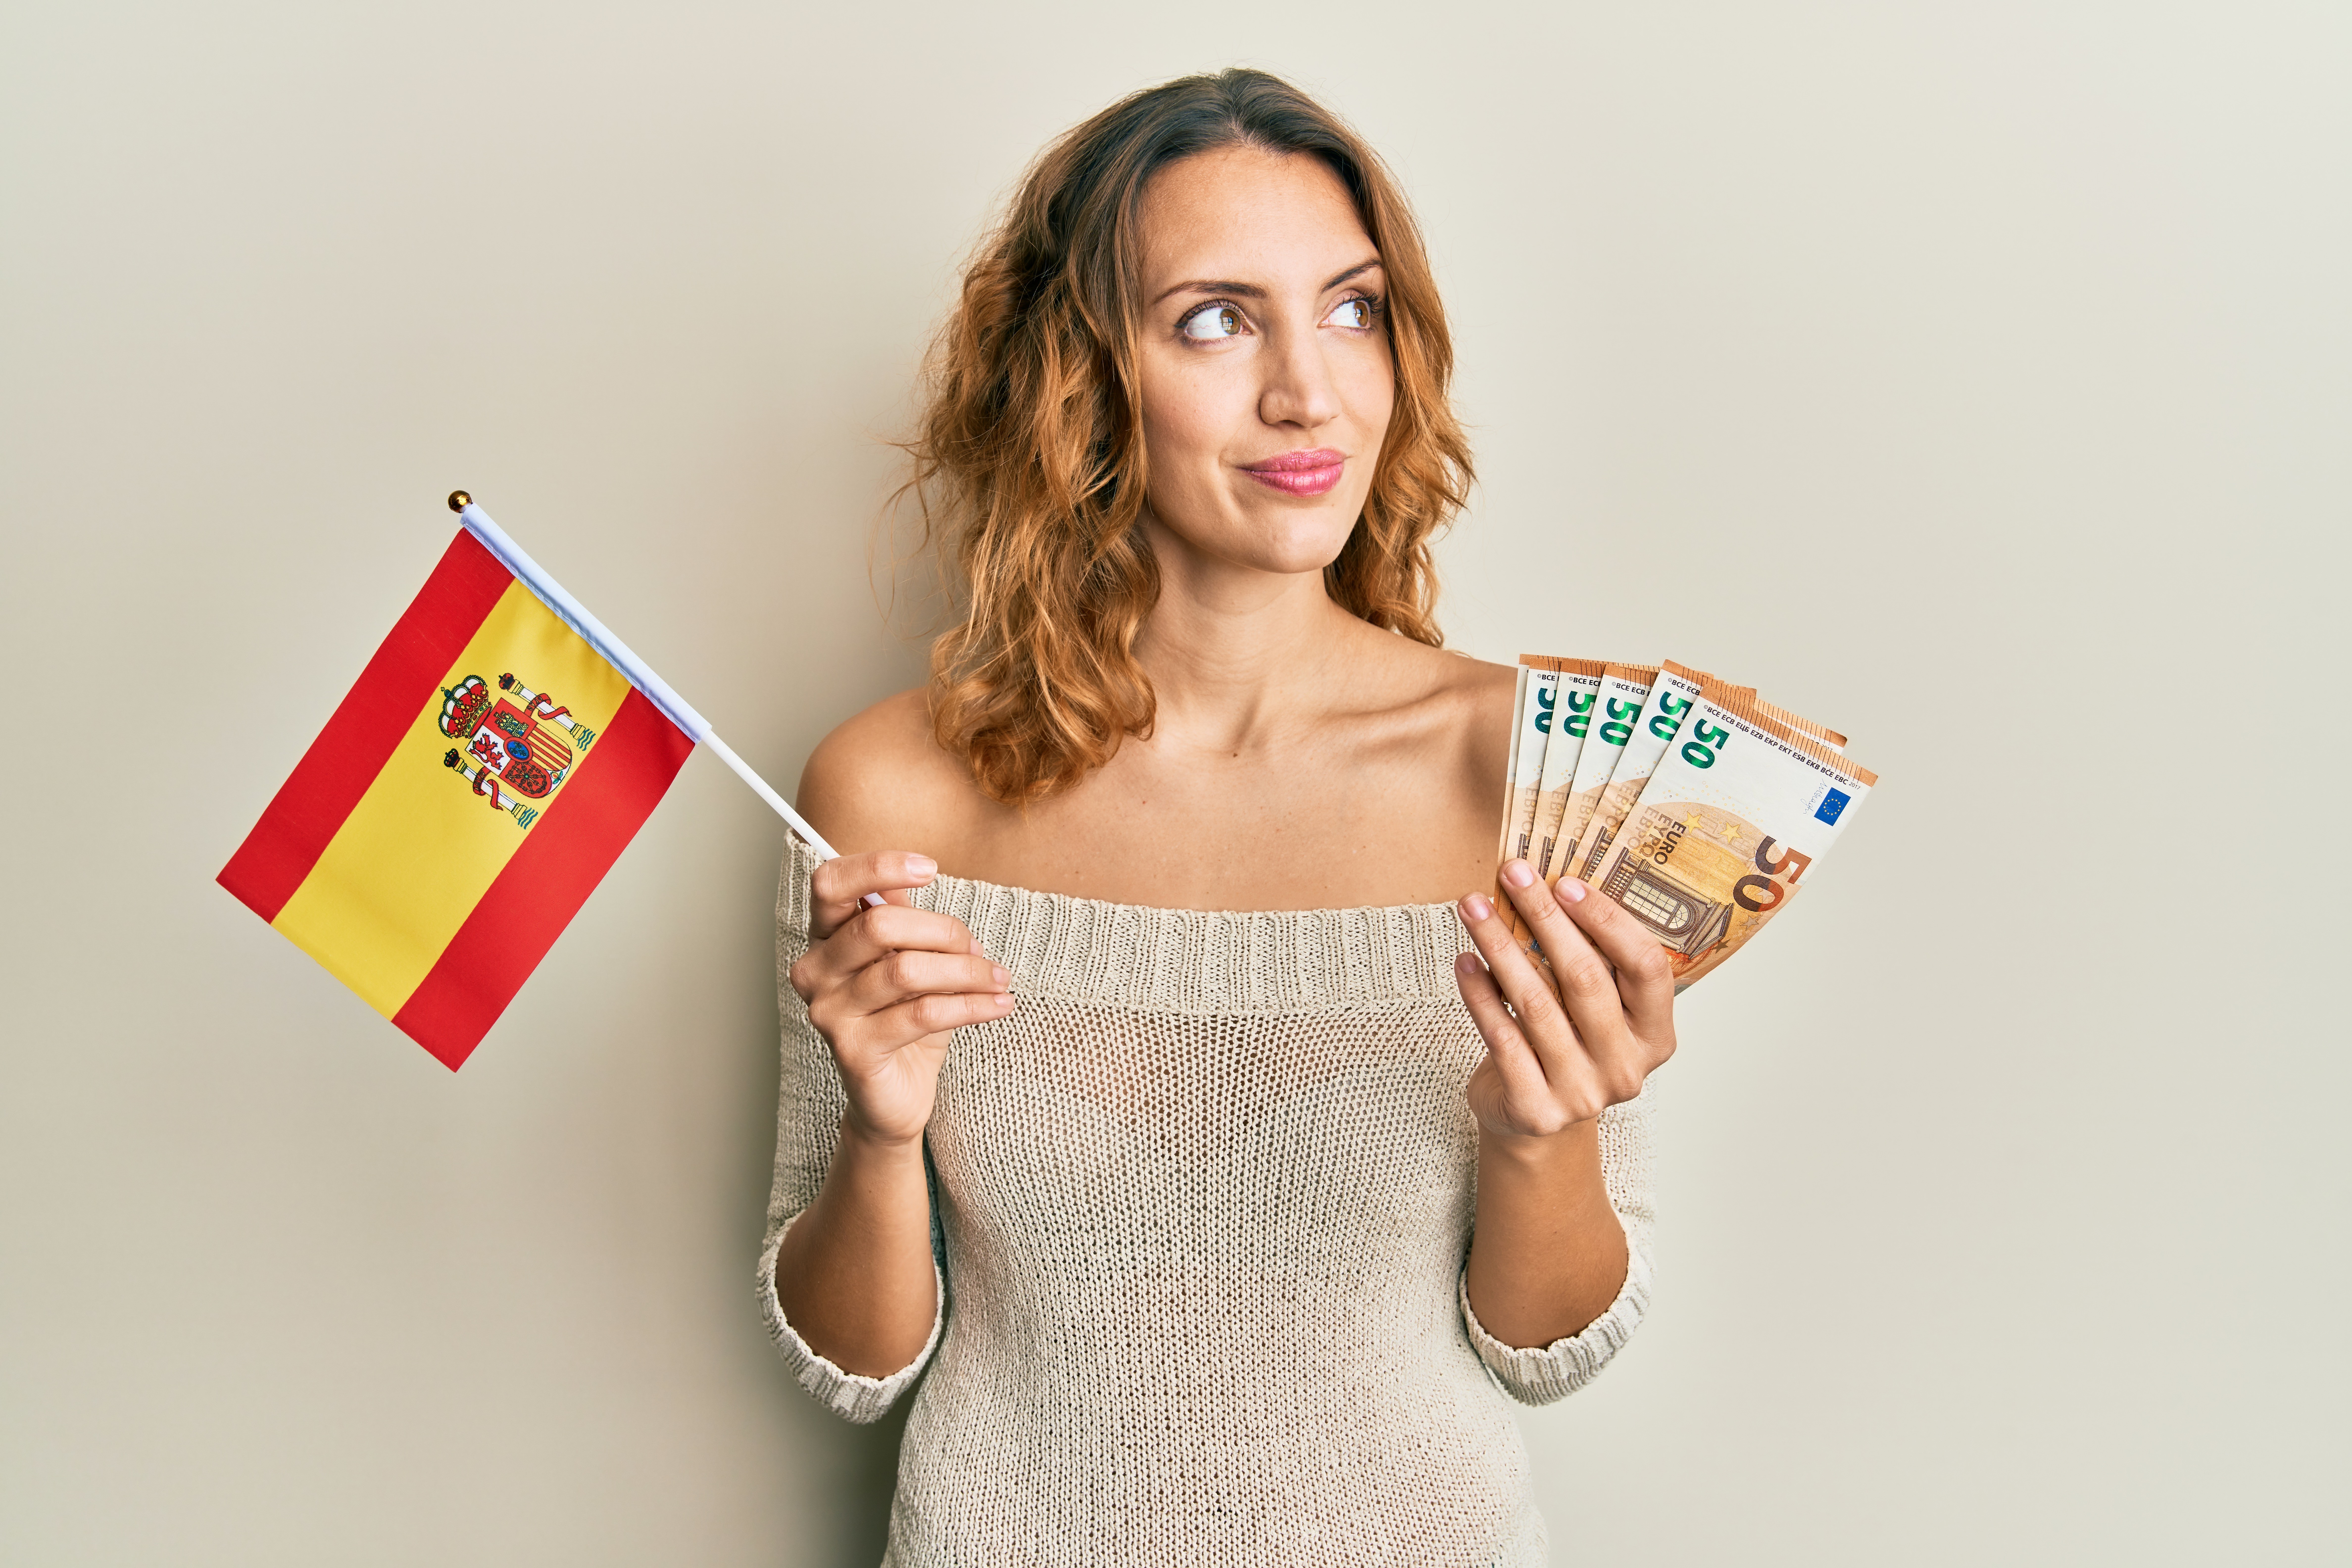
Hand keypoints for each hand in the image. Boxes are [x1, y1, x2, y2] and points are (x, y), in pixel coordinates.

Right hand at [787, 850, 1014, 1146]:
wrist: (897, 1092)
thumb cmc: (904, 1017)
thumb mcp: (909, 958)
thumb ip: (906, 919)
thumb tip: (916, 875)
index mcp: (823, 938)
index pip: (830, 884)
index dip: (877, 866)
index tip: (930, 868)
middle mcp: (815, 971)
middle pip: (878, 924)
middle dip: (943, 930)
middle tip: (976, 948)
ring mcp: (828, 1012)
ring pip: (906, 969)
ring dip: (966, 970)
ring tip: (997, 978)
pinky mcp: (854, 1050)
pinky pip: (922, 1013)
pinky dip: (971, 1005)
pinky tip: (999, 1004)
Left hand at [1453, 860, 1676, 1141]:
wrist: (1533, 1119)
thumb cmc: (1566, 1046)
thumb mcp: (1593, 1010)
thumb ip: (1590, 963)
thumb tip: (1549, 888)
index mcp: (1655, 1036)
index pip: (1647, 967)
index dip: (1608, 921)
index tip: (1565, 883)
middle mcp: (1625, 1068)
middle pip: (1585, 979)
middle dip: (1544, 918)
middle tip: (1511, 874)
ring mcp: (1581, 1093)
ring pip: (1535, 1003)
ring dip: (1500, 946)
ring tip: (1472, 906)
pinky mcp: (1535, 1108)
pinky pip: (1501, 1037)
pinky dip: (1479, 994)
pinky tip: (1464, 961)